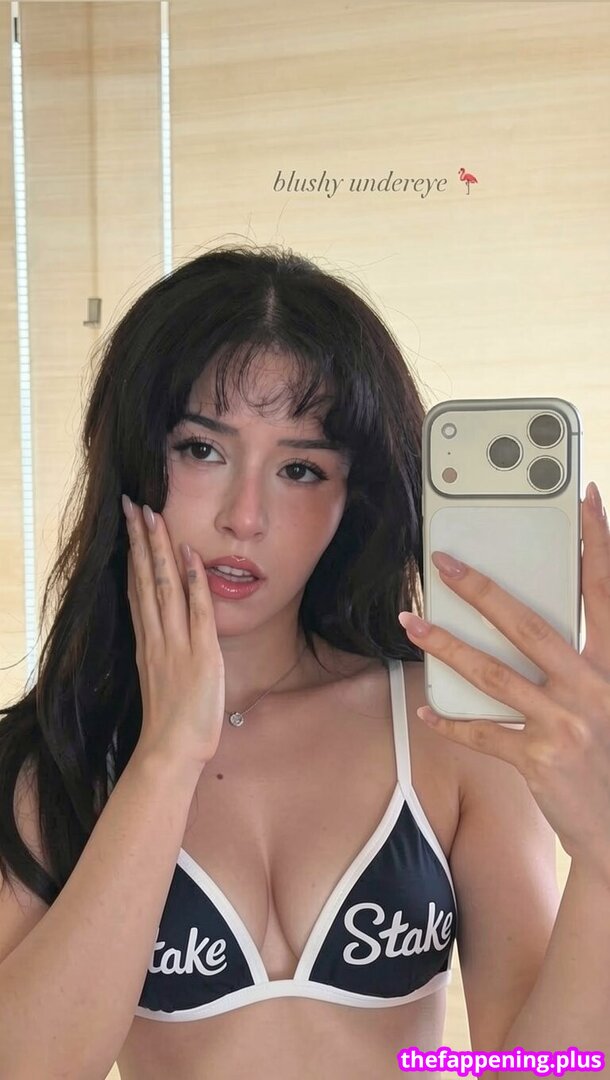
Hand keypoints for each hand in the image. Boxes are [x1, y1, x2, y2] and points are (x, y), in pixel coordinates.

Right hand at [123, 494, 225, 769]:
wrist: (171, 751)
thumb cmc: (172, 721)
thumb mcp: (164, 677)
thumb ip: (165, 650)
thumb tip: (170, 630)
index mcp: (147, 641)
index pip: (136, 587)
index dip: (133, 554)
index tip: (130, 526)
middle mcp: (156, 637)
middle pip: (143, 578)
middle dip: (139, 539)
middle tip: (133, 505)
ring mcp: (175, 643)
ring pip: (163, 586)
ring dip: (158, 549)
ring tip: (152, 516)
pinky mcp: (199, 654)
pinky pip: (196, 610)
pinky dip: (193, 581)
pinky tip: (189, 555)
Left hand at [399, 482, 609, 877]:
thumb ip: (593, 660)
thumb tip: (555, 623)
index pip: (607, 593)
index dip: (600, 545)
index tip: (587, 501)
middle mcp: (594, 688)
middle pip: (531, 626)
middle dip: (484, 591)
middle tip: (446, 563)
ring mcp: (564, 724)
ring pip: (495, 674)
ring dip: (448, 646)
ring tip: (412, 623)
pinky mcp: (539, 760)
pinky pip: (484, 734)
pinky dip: (452, 721)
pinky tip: (425, 709)